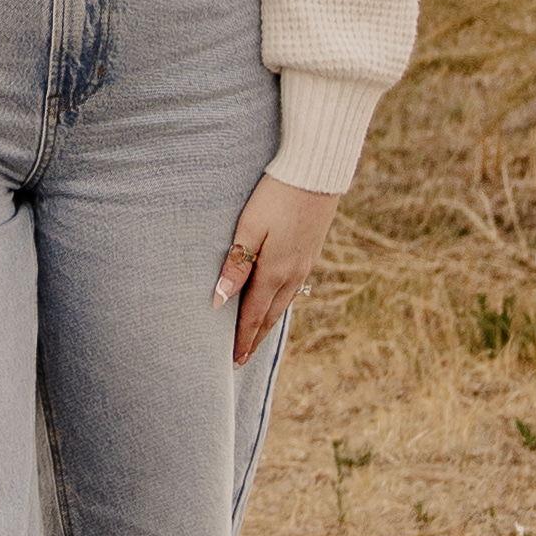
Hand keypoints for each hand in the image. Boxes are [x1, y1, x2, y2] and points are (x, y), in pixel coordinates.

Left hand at [214, 175, 339, 365]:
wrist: (316, 174)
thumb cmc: (275, 197)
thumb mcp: (249, 227)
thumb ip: (235, 265)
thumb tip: (219, 301)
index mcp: (274, 272)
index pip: (253, 315)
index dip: (242, 338)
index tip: (233, 360)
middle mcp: (293, 274)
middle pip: (270, 316)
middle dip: (254, 338)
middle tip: (241, 359)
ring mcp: (305, 264)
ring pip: (284, 303)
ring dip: (268, 323)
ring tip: (256, 338)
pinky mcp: (311, 252)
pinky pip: (294, 288)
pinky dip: (281, 304)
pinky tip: (277, 302)